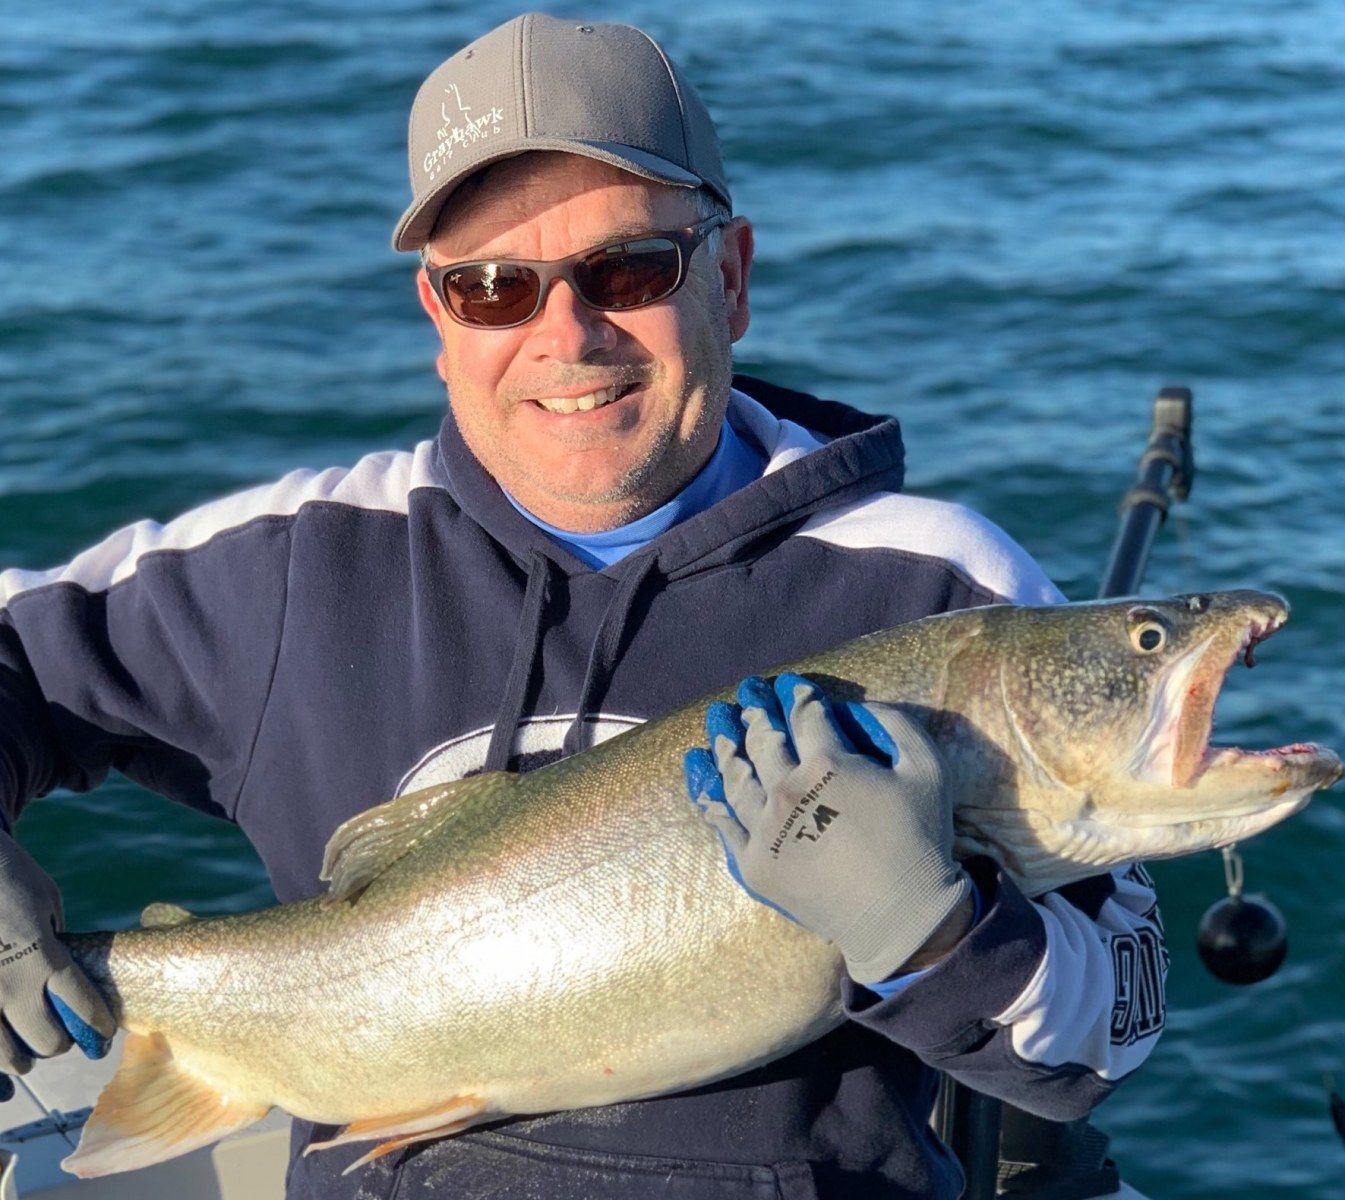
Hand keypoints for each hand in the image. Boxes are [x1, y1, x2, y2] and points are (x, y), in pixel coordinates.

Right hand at [0, 830, 114, 1102]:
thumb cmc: (9, 879)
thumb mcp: (47, 902)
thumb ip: (56, 940)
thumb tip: (61, 970)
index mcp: (45, 955)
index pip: (82, 1003)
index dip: (97, 1024)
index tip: (104, 1031)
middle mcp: (13, 982)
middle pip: (47, 1039)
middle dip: (60, 1044)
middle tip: (62, 1039)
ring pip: (6, 1055)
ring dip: (21, 1059)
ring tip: (27, 1057)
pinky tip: (0, 1048)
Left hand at [685, 673, 971, 984]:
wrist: (900, 917)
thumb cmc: (920, 840)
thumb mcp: (928, 769)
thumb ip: (896, 725)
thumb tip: (860, 706)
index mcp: (828, 763)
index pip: (804, 717)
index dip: (796, 696)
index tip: (788, 685)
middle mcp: (787, 790)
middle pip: (763, 740)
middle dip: (754, 711)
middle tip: (746, 694)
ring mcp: (765, 828)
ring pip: (735, 777)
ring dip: (724, 747)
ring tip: (717, 727)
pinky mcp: (754, 863)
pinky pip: (723, 823)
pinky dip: (708, 797)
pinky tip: (700, 779)